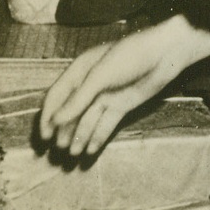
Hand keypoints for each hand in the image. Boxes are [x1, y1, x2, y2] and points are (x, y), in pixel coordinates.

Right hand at [39, 15, 209, 155]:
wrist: (165, 54)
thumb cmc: (131, 56)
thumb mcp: (101, 75)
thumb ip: (79, 99)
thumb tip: (56, 121)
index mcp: (80, 70)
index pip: (57, 95)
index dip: (48, 116)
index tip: (44, 137)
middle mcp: (90, 84)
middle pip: (70, 111)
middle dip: (63, 131)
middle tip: (58, 152)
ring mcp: (105, 96)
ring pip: (87, 120)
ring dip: (79, 136)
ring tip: (73, 155)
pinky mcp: (120, 105)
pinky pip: (104, 124)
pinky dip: (96, 137)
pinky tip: (90, 151)